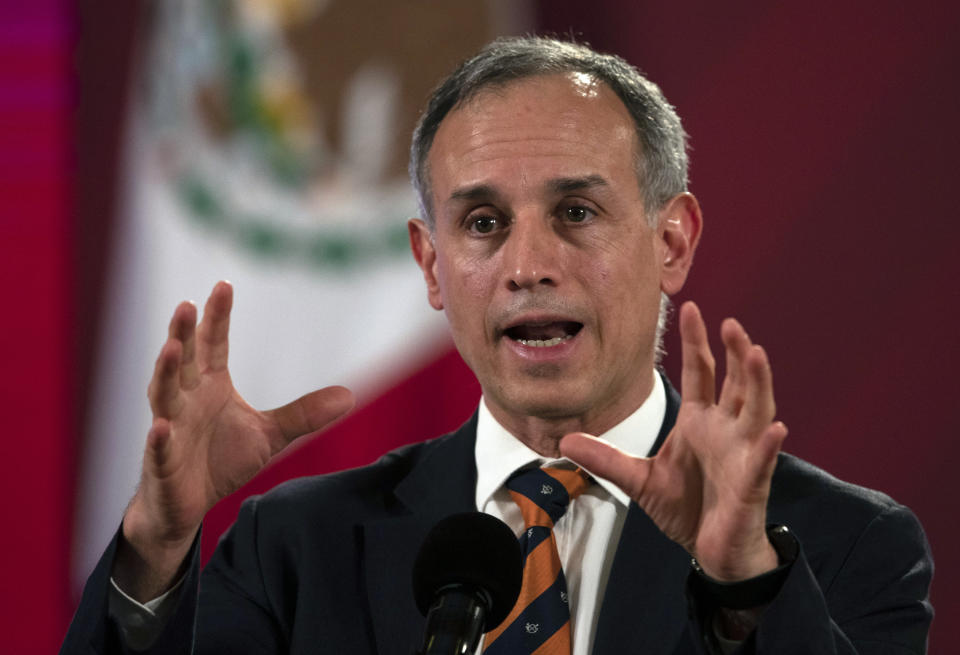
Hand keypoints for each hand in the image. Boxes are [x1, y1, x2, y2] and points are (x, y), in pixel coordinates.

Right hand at [114, 281, 354, 599]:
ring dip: (164, 372)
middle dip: (183, 333)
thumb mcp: (269, 435)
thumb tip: (350, 396)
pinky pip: (159, 448)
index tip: (224, 284)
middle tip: (186, 304)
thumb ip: (303, 414)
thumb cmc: (220, 460)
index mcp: (209, 386)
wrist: (185, 505)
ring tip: (171, 348)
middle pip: (183, 361)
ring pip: (163, 396)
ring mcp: (170, 429)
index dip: (217, 317)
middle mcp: (185, 401)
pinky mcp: (162, 464)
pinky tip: (160, 427)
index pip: (213, 345)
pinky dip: (159, 438)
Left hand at [560, 301, 786, 581]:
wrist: (710, 550)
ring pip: (756, 409)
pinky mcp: (751, 482)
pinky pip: (762, 459)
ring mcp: (742, 452)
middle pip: (735, 381)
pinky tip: (774, 427)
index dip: (697, 341)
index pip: (702, 372)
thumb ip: (605, 458)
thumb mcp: (637, 479)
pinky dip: (768, 443)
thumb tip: (564, 442)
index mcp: (700, 422)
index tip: (691, 307)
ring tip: (755, 353)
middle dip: (734, 351)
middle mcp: (725, 429)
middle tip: (729, 323)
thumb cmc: (685, 508)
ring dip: (758, 381)